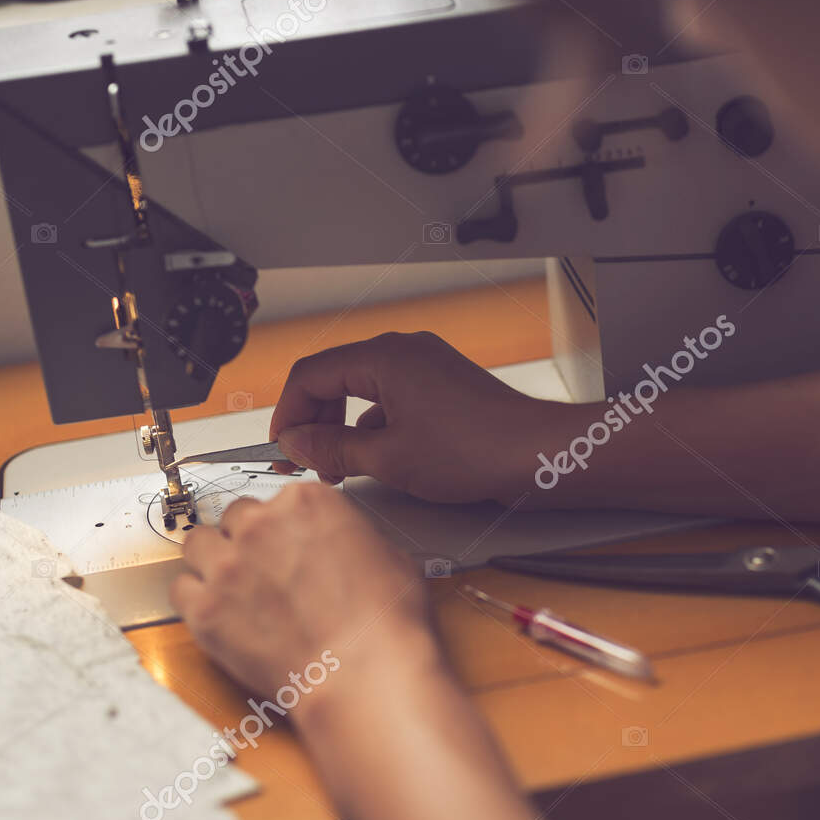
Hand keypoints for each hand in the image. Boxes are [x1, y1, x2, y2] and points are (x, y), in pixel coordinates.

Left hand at [171, 484, 438, 728]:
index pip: (276, 499)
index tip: (287, 544)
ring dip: (212, 561)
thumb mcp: (389, 557)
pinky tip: (217, 613)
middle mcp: (261, 525)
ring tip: (233, 587)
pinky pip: (180, 590)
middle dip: (247, 541)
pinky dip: (195, 600)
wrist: (364, 675)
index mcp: (307, 502)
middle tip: (264, 570)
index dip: (283, 527)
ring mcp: (228, 567)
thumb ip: (351, 539)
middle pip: (235, 518)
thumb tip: (345, 548)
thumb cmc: (383, 624)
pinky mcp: (206, 610)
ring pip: (197, 545)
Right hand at [268, 331, 566, 503]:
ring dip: (344, 427)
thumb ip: (333, 450)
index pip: (311, 375)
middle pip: (335, 379)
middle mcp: (403, 351)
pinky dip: (375, 426)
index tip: (282, 448)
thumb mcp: (389, 458)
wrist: (536, 454)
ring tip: (340, 468)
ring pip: (363, 390)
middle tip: (307, 463)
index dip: (288, 413)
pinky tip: (377, 460)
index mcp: (383, 357)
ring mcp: (425, 365)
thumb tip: (298, 446)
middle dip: (315, 421)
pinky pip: (392, 398)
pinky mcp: (442, 384)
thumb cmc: (474, 450)